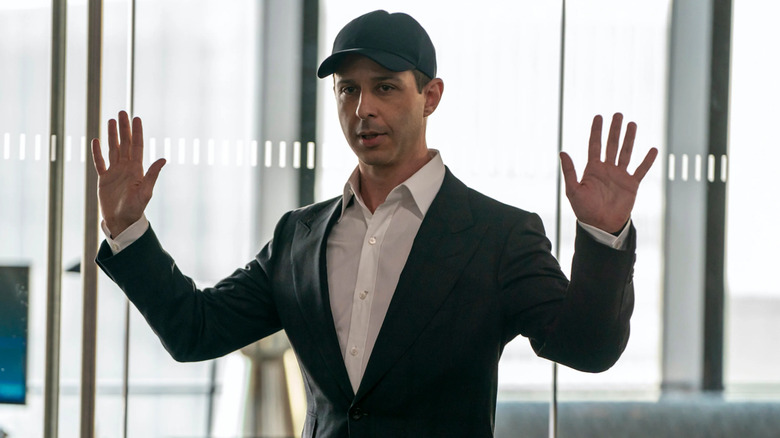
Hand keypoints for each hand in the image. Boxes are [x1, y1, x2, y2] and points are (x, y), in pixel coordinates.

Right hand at [91, 111, 165, 236]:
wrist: (122, 221)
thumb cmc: (136, 208)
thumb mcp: (146, 191)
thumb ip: (153, 174)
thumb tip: (163, 159)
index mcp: (137, 169)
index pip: (136, 146)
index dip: (136, 132)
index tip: (136, 118)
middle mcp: (126, 167)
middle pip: (124, 143)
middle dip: (124, 128)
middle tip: (122, 112)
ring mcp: (115, 172)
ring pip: (113, 149)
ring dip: (112, 135)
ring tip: (111, 121)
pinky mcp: (104, 179)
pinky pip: (100, 162)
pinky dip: (97, 152)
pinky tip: (96, 141)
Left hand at [559, 113, 657, 233]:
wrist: (601, 225)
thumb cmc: (584, 210)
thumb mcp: (573, 190)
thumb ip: (569, 171)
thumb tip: (562, 152)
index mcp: (592, 169)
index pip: (594, 145)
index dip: (596, 131)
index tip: (598, 116)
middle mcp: (607, 169)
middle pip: (611, 144)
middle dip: (614, 129)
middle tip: (618, 114)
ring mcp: (620, 175)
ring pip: (625, 152)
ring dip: (629, 139)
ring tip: (632, 124)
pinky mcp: (631, 184)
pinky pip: (641, 169)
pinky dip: (647, 160)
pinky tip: (653, 149)